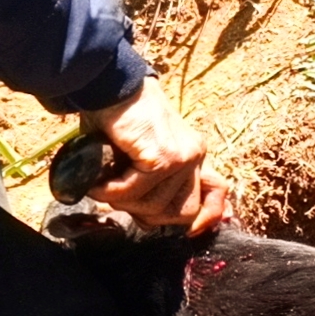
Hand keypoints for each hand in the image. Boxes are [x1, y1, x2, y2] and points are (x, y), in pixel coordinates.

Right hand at [81, 77, 229, 234]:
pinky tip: (97, 182)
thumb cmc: (115, 116)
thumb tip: (145, 217)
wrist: (107, 85)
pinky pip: (135, 191)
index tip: (189, 230)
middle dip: (148, 215)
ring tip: (100, 185)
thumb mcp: (137, 152)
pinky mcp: (164, 156)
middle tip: (119, 199)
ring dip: (120, 201)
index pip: (217, 192)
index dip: (206, 217)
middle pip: (183, 211)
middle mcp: (195, 154)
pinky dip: (111, 191)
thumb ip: (147, 178)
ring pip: (154, 206)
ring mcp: (183, 156)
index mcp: (193, 152)